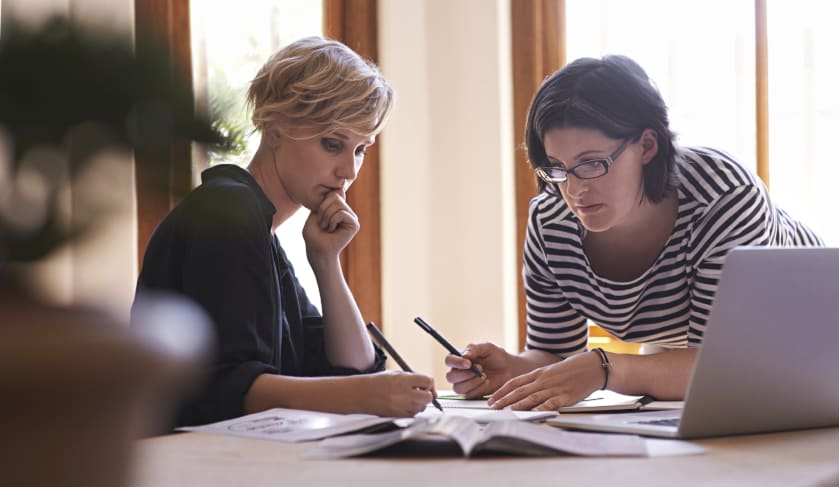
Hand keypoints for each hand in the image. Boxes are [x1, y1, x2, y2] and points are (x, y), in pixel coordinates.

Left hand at [303, 190, 358, 263]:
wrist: (317, 251)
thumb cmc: (313, 235)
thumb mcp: (315, 213)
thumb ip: (326, 201)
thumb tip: (342, 189)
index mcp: (337, 208)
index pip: (332, 193)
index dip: (322, 203)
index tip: (318, 216)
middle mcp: (346, 211)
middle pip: (335, 196)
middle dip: (323, 209)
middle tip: (321, 223)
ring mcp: (352, 217)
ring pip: (338, 204)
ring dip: (326, 217)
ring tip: (326, 227)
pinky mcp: (354, 225)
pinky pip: (342, 213)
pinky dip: (332, 221)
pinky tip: (332, 230)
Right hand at [356, 371, 435, 416]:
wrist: (361, 394)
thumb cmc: (378, 382)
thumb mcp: (396, 374)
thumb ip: (413, 378)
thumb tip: (429, 385)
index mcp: (403, 380)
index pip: (428, 381)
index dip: (429, 383)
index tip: (426, 384)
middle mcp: (403, 394)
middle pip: (429, 397)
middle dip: (427, 394)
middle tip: (420, 392)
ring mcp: (401, 407)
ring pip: (422, 407)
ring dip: (419, 403)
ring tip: (408, 398)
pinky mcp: (398, 416)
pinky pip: (414, 415)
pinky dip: (412, 410)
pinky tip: (403, 405)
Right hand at [444, 342, 512, 397]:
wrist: (509, 369)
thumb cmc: (496, 356)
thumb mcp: (487, 347)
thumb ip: (475, 349)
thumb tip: (464, 355)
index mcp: (459, 358)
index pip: (449, 360)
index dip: (456, 362)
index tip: (468, 363)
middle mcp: (458, 372)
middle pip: (450, 377)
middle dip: (465, 374)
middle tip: (480, 369)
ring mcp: (464, 384)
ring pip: (458, 388)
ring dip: (471, 383)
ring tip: (484, 376)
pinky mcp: (471, 394)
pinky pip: (468, 395)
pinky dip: (478, 389)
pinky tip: (487, 382)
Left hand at [488, 350, 602, 410]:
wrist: (591, 367)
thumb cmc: (570, 370)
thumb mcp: (549, 371)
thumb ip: (536, 380)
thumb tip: (521, 390)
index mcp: (538, 373)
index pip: (514, 382)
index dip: (502, 391)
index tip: (492, 399)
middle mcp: (543, 380)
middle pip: (519, 391)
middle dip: (504, 400)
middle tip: (493, 407)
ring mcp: (553, 388)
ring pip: (532, 397)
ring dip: (517, 405)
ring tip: (506, 412)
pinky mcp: (565, 396)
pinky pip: (551, 403)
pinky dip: (541, 408)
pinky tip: (534, 413)